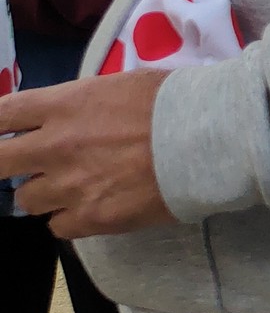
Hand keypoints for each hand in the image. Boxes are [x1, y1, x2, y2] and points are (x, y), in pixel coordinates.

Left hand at [0, 72, 172, 237]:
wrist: (206, 139)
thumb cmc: (170, 101)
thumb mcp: (118, 86)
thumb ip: (79, 104)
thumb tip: (62, 117)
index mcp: (63, 105)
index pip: (2, 114)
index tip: (2, 131)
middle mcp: (55, 146)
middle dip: (3, 163)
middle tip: (19, 165)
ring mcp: (70, 186)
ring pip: (25, 199)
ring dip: (42, 192)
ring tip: (70, 185)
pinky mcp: (90, 218)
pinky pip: (56, 227)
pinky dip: (68, 218)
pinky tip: (89, 206)